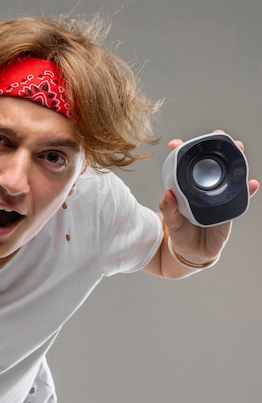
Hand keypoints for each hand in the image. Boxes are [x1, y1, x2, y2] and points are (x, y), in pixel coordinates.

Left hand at [159, 131, 258, 265]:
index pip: (182, 168)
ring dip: (235, 162)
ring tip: (238, 148)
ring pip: (227, 175)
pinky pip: (240, 196)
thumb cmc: (181, 235)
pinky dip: (246, 190)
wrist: (195, 252)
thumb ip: (168, 211)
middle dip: (214, 149)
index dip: (180, 154)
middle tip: (217, 135)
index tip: (175, 143)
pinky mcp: (229, 208)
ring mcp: (217, 197)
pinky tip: (251, 183)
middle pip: (209, 165)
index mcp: (185, 190)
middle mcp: (202, 189)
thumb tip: (166, 194)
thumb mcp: (172, 224)